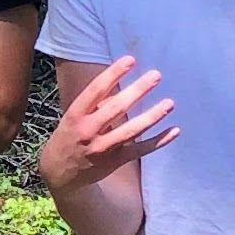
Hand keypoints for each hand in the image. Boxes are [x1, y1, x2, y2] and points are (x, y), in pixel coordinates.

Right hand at [40, 60, 175, 196]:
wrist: (60, 174)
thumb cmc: (69, 137)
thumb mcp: (74, 117)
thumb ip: (97, 104)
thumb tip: (124, 89)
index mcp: (75, 115)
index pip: (95, 90)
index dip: (113, 74)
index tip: (130, 60)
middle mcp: (88, 131)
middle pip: (117, 109)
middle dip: (138, 91)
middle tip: (156, 75)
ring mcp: (102, 148)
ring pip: (132, 131)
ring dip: (152, 116)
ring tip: (169, 103)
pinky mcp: (114, 161)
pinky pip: (140, 150)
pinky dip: (158, 141)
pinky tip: (174, 130)